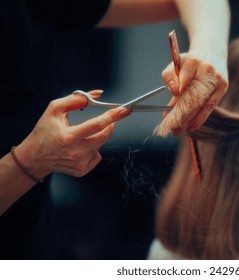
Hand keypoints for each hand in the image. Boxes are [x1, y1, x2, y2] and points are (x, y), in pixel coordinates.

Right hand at [14, 90, 130, 177]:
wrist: (34, 157)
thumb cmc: (44, 132)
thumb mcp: (54, 109)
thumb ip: (76, 99)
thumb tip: (98, 95)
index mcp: (68, 137)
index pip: (98, 124)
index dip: (113, 116)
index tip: (124, 110)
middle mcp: (75, 152)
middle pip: (104, 136)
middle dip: (109, 125)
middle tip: (107, 120)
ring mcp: (79, 163)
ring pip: (101, 145)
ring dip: (97, 138)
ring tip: (81, 137)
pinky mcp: (81, 170)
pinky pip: (97, 156)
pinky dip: (93, 150)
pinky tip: (80, 148)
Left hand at [162, 48, 227, 134]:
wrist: (212, 53)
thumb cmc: (190, 62)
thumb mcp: (176, 63)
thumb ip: (170, 77)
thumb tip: (174, 93)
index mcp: (193, 61)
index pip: (183, 84)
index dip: (175, 101)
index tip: (165, 116)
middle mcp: (207, 70)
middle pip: (192, 97)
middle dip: (180, 115)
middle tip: (170, 128)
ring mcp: (217, 79)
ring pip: (201, 104)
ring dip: (189, 120)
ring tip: (178, 131)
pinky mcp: (223, 87)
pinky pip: (210, 106)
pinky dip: (200, 118)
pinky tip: (191, 127)